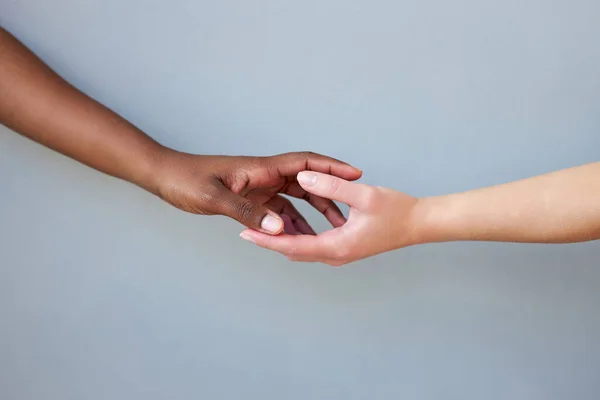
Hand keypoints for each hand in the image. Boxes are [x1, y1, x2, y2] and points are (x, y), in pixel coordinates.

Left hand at [151, 151, 361, 233]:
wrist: (165, 177)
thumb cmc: (186, 179)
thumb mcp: (214, 197)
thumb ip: (247, 213)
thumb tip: (280, 229)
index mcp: (261, 168)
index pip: (305, 163)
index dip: (331, 168)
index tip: (355, 174)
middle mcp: (265, 175)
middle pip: (306, 183)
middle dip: (329, 197)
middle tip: (349, 214)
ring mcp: (258, 187)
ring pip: (295, 200)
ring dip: (312, 214)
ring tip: (331, 231)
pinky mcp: (250, 199)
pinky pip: (278, 211)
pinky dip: (290, 223)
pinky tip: (297, 237)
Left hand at [239, 171, 421, 265]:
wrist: (420, 224)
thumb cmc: (397, 210)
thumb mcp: (364, 194)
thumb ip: (332, 185)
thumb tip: (304, 176)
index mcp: (336, 245)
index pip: (292, 245)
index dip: (266, 238)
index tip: (243, 232)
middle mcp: (335, 254)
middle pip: (292, 249)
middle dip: (267, 239)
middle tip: (242, 229)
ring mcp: (339, 252)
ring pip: (301, 246)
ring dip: (282, 236)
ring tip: (259, 224)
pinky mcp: (343, 245)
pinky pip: (313, 243)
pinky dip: (298, 234)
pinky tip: (289, 221)